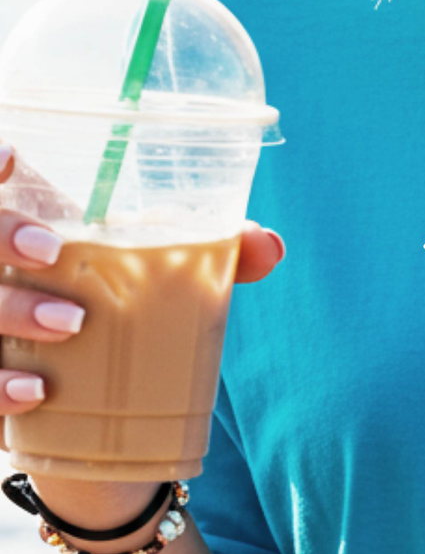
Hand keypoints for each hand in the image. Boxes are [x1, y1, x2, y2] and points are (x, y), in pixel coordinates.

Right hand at [0, 145, 284, 531]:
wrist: (90, 396)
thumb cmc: (122, 305)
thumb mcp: (156, 272)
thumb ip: (212, 253)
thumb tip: (268, 245)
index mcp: (26, 220)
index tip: (10, 157)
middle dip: (1, 234)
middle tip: (51, 252)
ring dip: (13, 309)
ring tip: (73, 323)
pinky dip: (0, 384)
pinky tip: (37, 392)